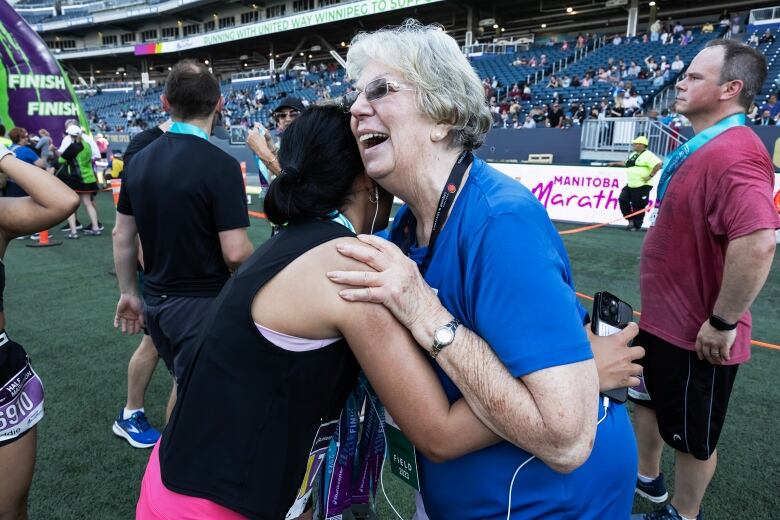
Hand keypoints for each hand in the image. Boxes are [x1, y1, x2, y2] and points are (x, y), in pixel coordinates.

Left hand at [114, 293, 144, 334]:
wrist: (130, 295)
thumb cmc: (137, 302)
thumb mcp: (141, 311)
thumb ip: (142, 319)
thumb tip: (143, 326)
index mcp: (137, 316)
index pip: (137, 324)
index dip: (137, 328)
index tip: (137, 332)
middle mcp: (131, 316)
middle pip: (131, 324)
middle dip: (131, 329)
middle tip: (131, 334)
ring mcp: (125, 315)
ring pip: (124, 323)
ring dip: (124, 328)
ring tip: (124, 332)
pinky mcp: (119, 313)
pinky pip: (117, 319)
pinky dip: (116, 323)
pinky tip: (116, 327)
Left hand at [246, 128, 273, 162]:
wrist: (261, 151)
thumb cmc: (264, 144)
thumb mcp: (263, 136)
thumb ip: (260, 131)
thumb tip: (258, 128)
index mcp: (255, 132)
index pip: (255, 126)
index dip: (256, 126)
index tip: (256, 126)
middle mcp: (250, 134)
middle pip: (250, 130)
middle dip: (252, 131)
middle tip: (255, 134)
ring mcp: (248, 138)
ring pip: (249, 135)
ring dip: (251, 136)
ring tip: (256, 140)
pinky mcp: (247, 142)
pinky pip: (248, 139)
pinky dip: (251, 140)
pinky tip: (254, 143)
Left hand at [326, 234, 443, 332]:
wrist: (431, 317)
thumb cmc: (423, 301)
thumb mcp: (414, 278)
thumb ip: (401, 270)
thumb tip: (388, 267)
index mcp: (405, 262)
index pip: (386, 246)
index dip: (371, 240)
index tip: (358, 237)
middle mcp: (399, 268)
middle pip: (371, 256)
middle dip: (352, 251)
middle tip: (338, 247)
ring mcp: (394, 281)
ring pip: (364, 275)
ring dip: (345, 275)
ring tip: (331, 275)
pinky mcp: (390, 295)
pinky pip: (367, 293)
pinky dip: (354, 294)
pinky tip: (342, 294)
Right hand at [589, 322, 644, 391]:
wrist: (582, 374)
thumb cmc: (584, 357)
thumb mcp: (585, 338)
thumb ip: (589, 330)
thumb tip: (589, 326)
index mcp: (617, 342)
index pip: (633, 330)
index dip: (633, 327)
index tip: (631, 328)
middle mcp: (624, 355)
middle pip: (641, 351)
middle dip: (636, 351)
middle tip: (628, 352)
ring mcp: (625, 369)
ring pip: (639, 368)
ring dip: (634, 367)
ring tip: (627, 367)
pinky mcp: (623, 381)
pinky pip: (636, 382)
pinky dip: (633, 381)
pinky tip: (627, 379)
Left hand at [695, 319, 735, 364]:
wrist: (722, 320)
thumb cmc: (714, 322)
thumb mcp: (704, 328)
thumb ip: (704, 335)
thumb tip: (704, 340)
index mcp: (700, 338)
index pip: (698, 349)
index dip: (701, 355)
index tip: (702, 358)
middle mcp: (706, 342)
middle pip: (707, 354)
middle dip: (710, 359)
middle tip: (713, 363)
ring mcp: (715, 344)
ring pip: (715, 355)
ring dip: (718, 360)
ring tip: (720, 362)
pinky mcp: (724, 345)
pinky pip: (724, 354)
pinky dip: (725, 357)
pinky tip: (727, 359)